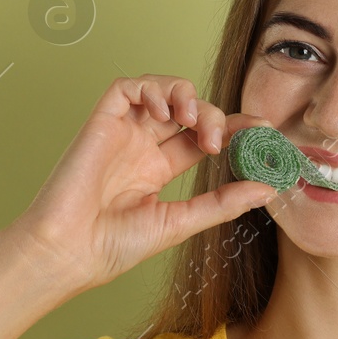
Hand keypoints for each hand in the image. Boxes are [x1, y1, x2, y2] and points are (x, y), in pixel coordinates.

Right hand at [8, 74, 277, 295]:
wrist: (69, 252)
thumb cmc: (113, 246)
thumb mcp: (181, 222)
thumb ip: (223, 203)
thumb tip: (267, 188)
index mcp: (157, 170)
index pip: (202, 136)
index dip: (233, 128)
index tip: (262, 129)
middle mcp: (141, 147)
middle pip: (188, 111)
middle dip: (213, 116)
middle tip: (218, 141)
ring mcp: (122, 132)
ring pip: (162, 90)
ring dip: (186, 96)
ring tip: (194, 121)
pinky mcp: (101, 121)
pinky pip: (127, 87)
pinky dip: (152, 88)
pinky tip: (167, 112)